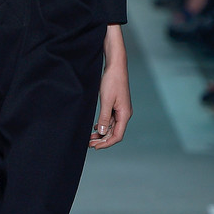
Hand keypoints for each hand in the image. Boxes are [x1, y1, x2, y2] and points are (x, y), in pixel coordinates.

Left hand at [89, 25, 132, 148]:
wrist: (116, 66)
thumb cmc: (112, 81)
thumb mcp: (106, 100)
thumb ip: (104, 117)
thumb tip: (102, 132)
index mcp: (124, 114)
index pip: (117, 135)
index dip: (106, 143)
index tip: (95, 147)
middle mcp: (124, 114)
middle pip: (114, 133)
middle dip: (102, 140)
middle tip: (89, 144)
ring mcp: (121, 110)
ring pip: (112, 127)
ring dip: (102, 133)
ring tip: (90, 137)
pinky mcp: (117, 105)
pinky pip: (111, 119)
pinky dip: (103, 125)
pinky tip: (95, 126)